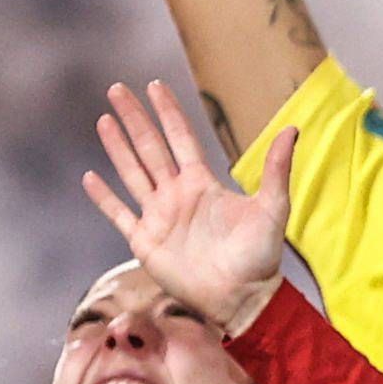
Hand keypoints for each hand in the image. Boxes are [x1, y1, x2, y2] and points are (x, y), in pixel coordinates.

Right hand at [80, 83, 291, 336]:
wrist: (241, 299)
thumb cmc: (260, 257)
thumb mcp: (272, 208)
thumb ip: (277, 170)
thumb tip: (292, 128)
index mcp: (203, 184)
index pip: (181, 138)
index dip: (168, 112)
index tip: (154, 84)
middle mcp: (177, 195)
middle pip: (150, 147)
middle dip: (134, 118)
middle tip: (117, 89)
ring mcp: (159, 217)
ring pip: (132, 172)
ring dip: (117, 146)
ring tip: (103, 120)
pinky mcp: (145, 241)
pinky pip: (119, 214)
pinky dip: (104, 197)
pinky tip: (90, 177)